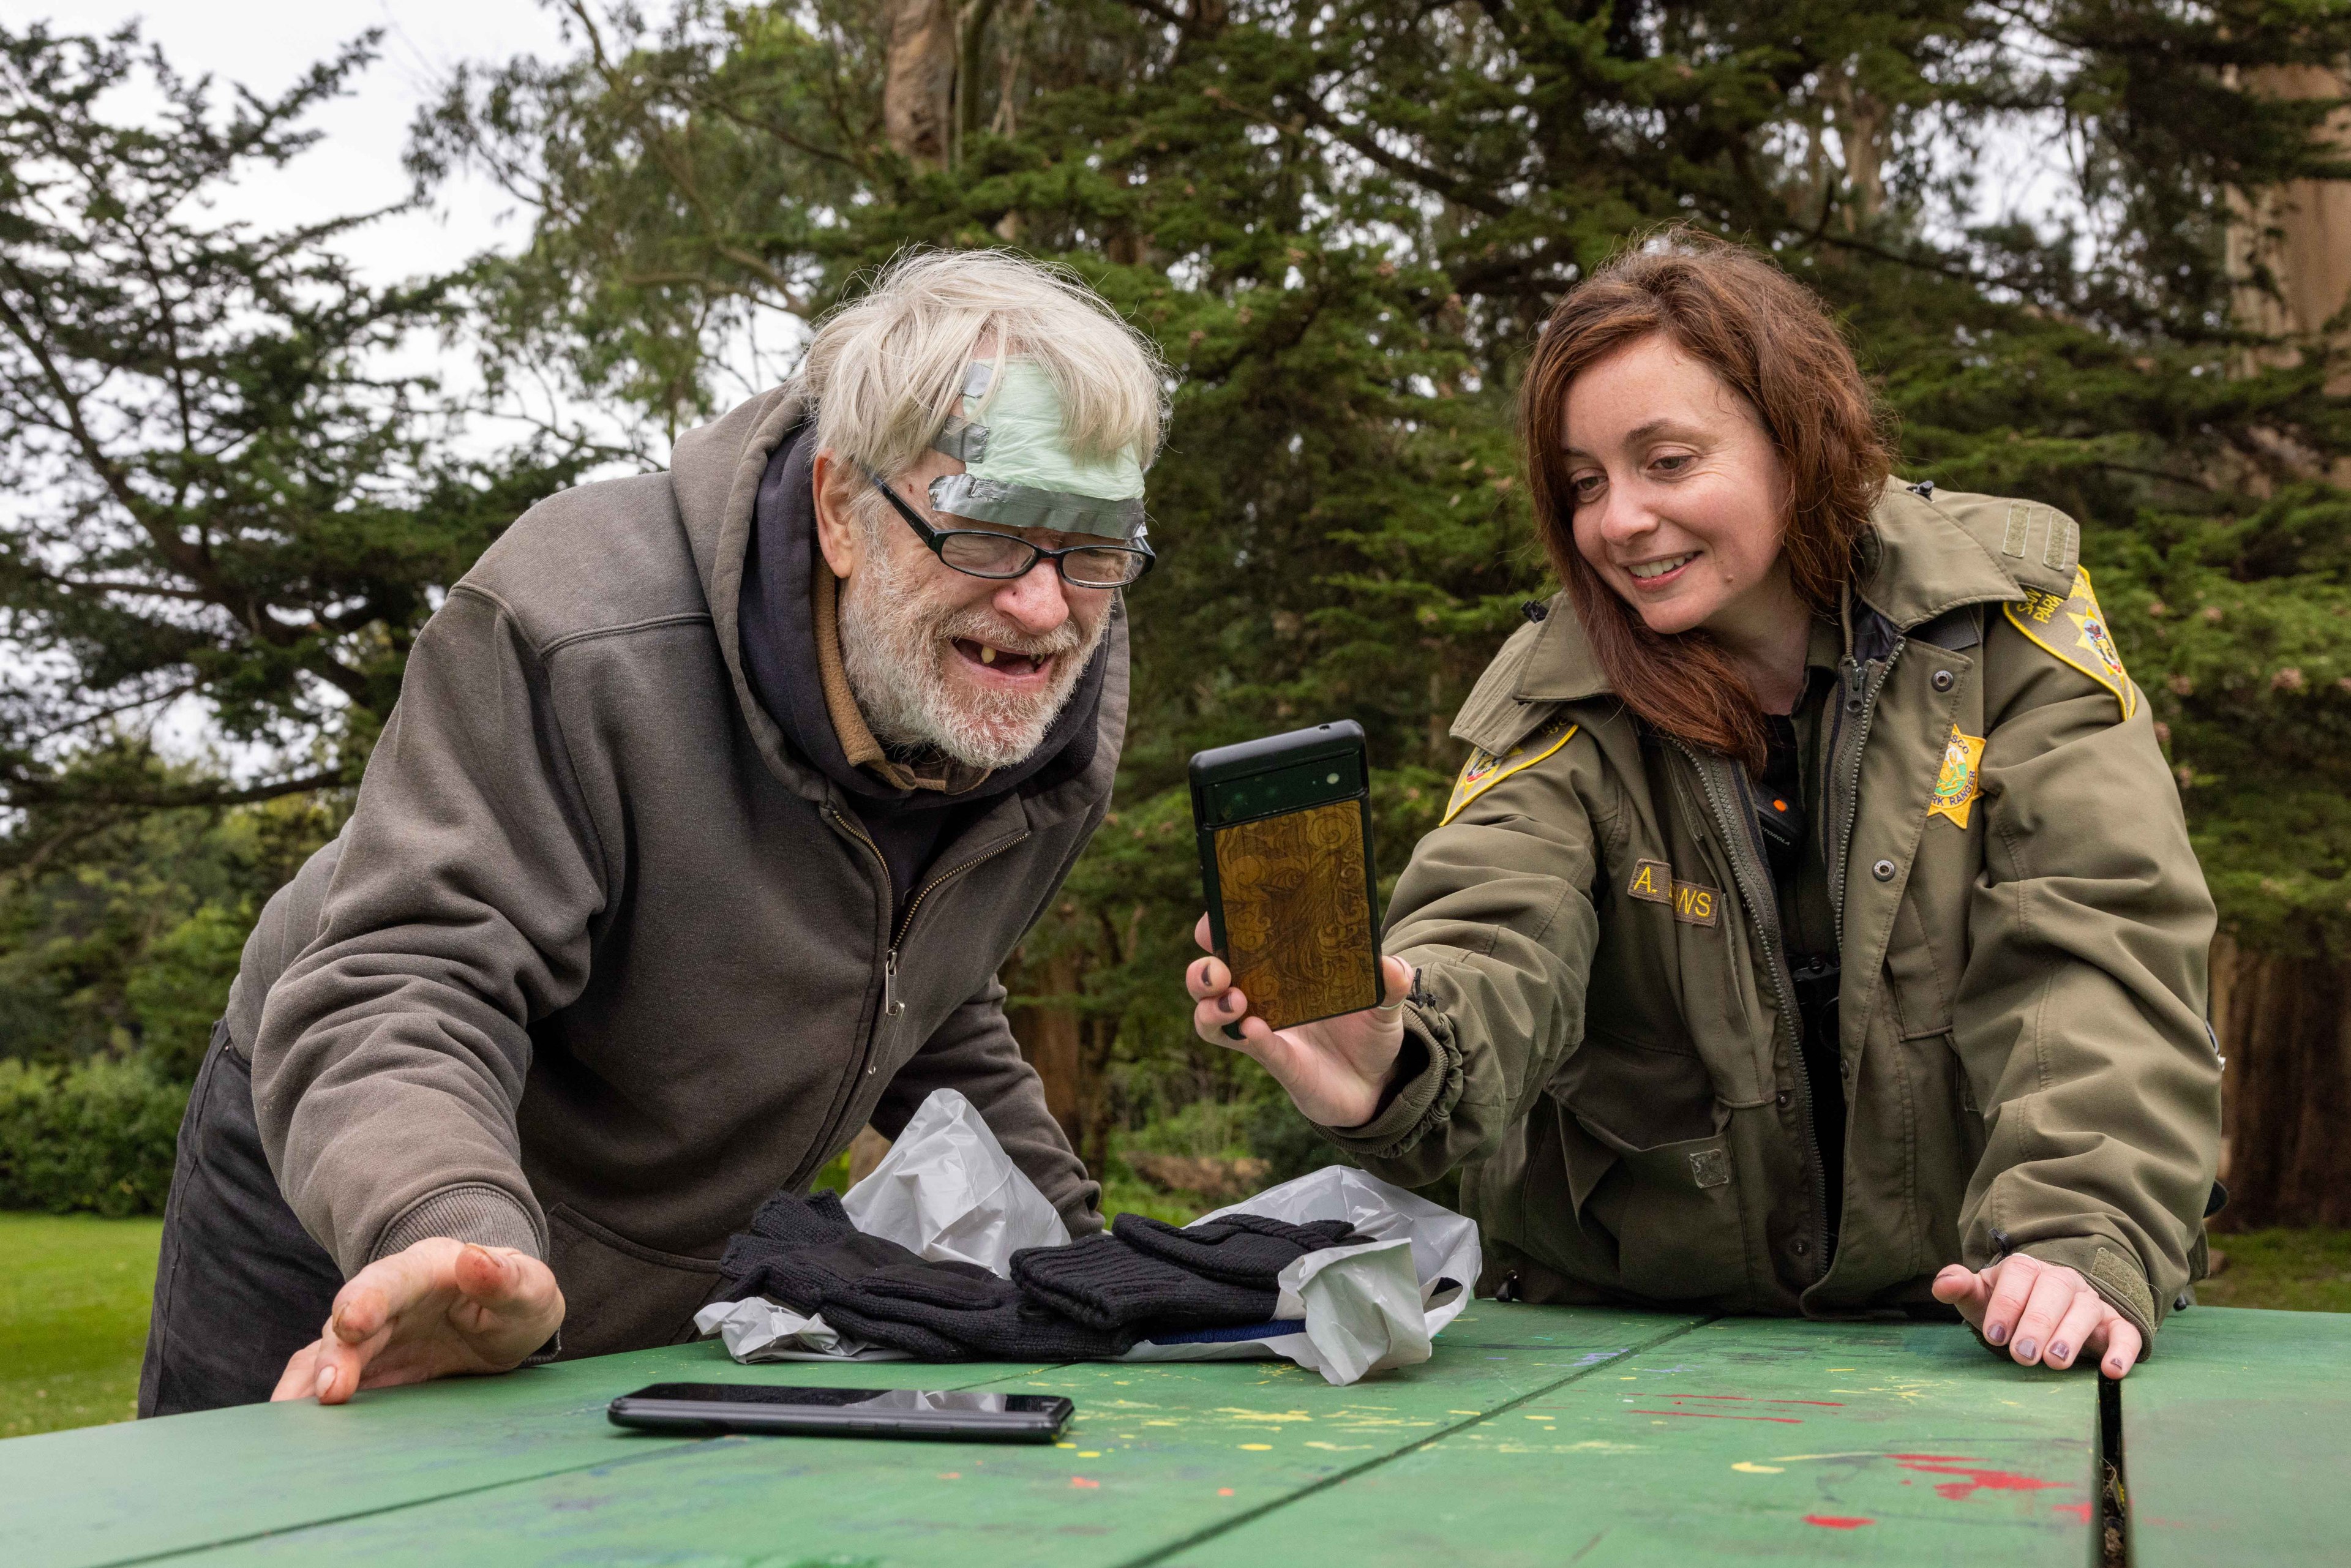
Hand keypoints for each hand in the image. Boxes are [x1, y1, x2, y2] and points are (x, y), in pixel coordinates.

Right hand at [271, 1237, 564, 1404]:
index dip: (369, 1298)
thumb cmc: (517, 1300)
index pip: (391, 1279)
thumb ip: (508, 1276)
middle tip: (331, 1393)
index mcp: (427, 1270)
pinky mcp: (365, 1369)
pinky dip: (305, 1403)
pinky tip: (293, 1432)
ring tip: (292, 1421)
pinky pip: (325, 1382)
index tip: (352, 1323)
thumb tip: (475, 1258)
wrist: (505, 1319)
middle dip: (336, 1357)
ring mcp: (371, 1337)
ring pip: (327, 1355)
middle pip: (349, 1324)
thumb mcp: (529, 1288)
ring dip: (310, 1385)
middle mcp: (387, 1300)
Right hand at [1186, 913, 1417, 1127]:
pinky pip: (1255, 1049)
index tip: (1216, 915)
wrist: (1376, 1082)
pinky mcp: (1278, 1063)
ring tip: (1233, 1000)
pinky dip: (1252, 1038)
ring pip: (1211, 1020)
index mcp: (1277, 970)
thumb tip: (1391, 965)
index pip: (1233, 942)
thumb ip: (1389, 982)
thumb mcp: (1384, 1001)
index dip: (1216, 927)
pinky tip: (1255, 1029)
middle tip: (1217, 969)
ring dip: (1210, 1009)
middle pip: (1208, 981)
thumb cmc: (1367, 1030)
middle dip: (1200, 972)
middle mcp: (1260, 998)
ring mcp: (1263, 1033)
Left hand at [1930, 1253, 2142, 1378]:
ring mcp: (2090, 1301)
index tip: (1994, 1335)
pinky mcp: (2114, 1325)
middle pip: (2053, 1292)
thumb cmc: (2007, 1307)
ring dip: (2071, 1335)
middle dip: (2037, 1323)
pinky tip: (2111, 1371)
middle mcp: (2061, 1280)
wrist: (2042, 1312)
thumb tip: (1942, 1284)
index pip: (2018, 1278)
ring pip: (2086, 1310)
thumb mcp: (1981, 1298)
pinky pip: (2125, 1333)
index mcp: (2027, 1269)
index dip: (2006, 1304)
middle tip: (2022, 1355)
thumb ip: (1960, 1288)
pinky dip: (2122, 1350)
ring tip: (2056, 1361)